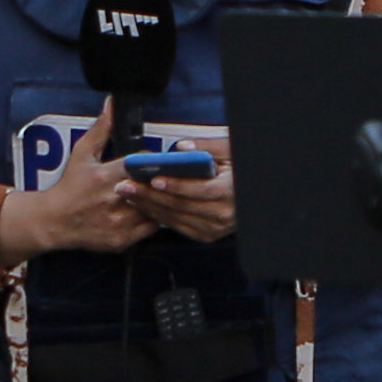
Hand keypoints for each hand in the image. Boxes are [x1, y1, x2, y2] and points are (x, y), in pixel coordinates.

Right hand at [0, 104, 146, 260]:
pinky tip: (150, 209)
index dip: (151, 161)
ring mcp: (119, 222)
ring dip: (158, 199)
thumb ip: (101, 129)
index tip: (151, 161)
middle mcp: (113, 201)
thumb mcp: (82, 154)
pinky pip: (151, 227)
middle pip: (151, 187)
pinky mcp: (123, 239)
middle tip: (162, 176)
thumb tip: (111, 104)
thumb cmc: (69, 186)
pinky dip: (154, 217)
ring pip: (154, 208)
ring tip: (157, 192)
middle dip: (157, 180)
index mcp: (105, 177)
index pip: (143, 164)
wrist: (53, 222)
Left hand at [122, 127, 234, 244]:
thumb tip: (182, 148)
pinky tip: (145, 206)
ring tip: (130, 195)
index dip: (174, 185)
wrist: (254, 197)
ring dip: (149, 207)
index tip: (154, 179)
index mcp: (228, 191)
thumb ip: (208, 147)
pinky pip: (178, 227)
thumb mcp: (231, 152)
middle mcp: (222, 214)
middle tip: (128, 186)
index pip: (197, 190)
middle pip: (179, 206)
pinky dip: (160, 217)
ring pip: (175, 218)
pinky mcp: (207, 235)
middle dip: (150, 196)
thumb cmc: (241, 173)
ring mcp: (214, 227)